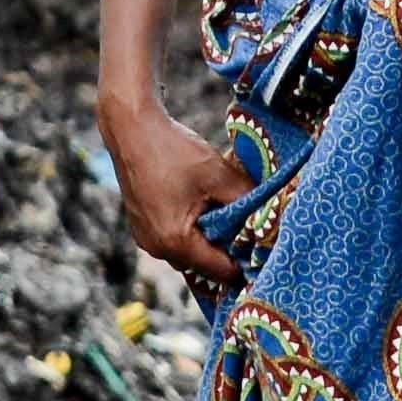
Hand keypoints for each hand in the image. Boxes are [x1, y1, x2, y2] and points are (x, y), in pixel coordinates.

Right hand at [104, 86, 245, 287]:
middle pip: (204, 265)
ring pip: (189, 252)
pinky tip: (205, 207)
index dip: (246, 262)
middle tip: (251, 230)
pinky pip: (174, 239)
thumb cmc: (173, 151)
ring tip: (228, 216)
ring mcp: (146, 239)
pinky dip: (191, 230)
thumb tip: (270, 219)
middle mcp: (157, 248)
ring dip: (209, 239)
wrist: (131, 128)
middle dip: (227, 250)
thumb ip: (247, 201)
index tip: (264, 248)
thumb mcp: (220, 175)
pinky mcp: (142, 226)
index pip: (222, 271)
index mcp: (176, 242)